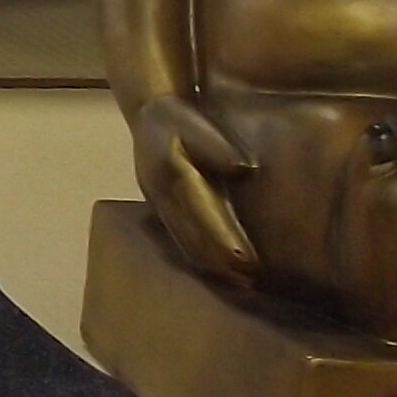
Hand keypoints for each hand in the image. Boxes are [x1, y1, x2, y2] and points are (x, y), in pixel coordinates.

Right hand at [130, 94, 259, 283]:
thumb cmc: (176, 118)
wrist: (146, 113)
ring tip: (239, 282)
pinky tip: (216, 268)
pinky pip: (179, 239)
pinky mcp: (160, 209)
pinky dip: (198, 257)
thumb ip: (218, 145)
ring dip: (210, 265)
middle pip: (192, 237)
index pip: (203, 213)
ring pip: (184, 242)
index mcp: (172, 174)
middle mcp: (162, 195)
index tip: (249, 261)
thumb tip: (245, 167)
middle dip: (220, 262)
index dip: (225, 240)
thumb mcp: (195, 123)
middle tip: (249, 282)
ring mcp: (158, 205)